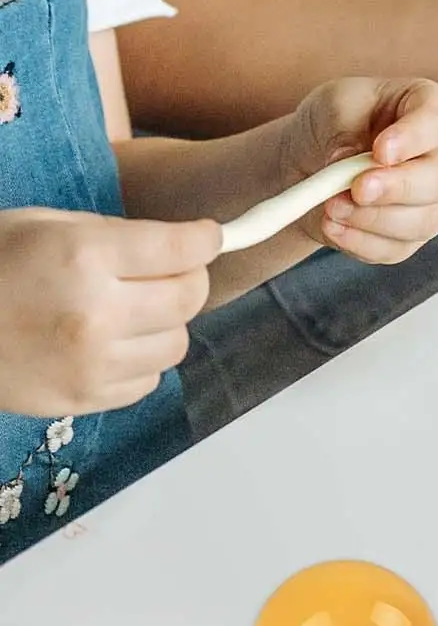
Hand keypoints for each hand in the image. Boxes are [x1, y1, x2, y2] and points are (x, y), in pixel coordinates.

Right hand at [0, 208, 219, 416]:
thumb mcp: (42, 225)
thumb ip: (112, 234)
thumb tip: (177, 243)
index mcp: (84, 258)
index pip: (181, 250)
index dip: (205, 240)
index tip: (207, 237)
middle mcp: (96, 312)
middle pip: (190, 298)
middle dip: (189, 279)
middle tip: (170, 273)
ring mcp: (92, 363)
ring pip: (177, 343)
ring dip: (166, 324)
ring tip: (132, 311)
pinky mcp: (84, 400)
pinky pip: (148, 380)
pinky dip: (142, 360)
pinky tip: (111, 344)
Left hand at [277, 78, 437, 262]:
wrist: (317, 156)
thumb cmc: (338, 120)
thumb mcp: (335, 105)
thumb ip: (345, 130)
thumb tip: (350, 167)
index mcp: (436, 110)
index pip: (437, 122)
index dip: (413, 139)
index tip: (380, 151)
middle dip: (396, 188)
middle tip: (358, 189)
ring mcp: (436, 201)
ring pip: (422, 221)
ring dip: (372, 218)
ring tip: (331, 206)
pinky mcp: (413, 236)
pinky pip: (396, 249)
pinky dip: (360, 242)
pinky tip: (333, 226)